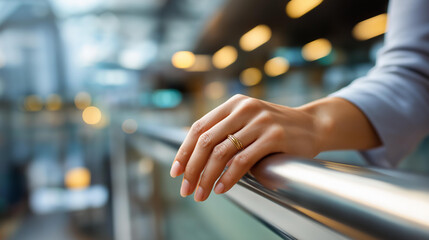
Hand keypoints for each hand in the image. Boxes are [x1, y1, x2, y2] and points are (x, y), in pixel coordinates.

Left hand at [169, 94, 321, 201]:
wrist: (313, 125)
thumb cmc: (276, 128)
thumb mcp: (248, 122)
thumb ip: (226, 132)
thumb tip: (195, 160)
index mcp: (233, 104)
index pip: (199, 127)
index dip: (184, 151)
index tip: (176, 172)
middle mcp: (244, 108)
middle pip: (206, 141)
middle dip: (192, 169)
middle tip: (186, 189)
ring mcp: (260, 121)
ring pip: (221, 153)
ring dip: (207, 177)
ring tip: (201, 194)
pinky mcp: (274, 136)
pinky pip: (243, 160)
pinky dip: (228, 178)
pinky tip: (222, 189)